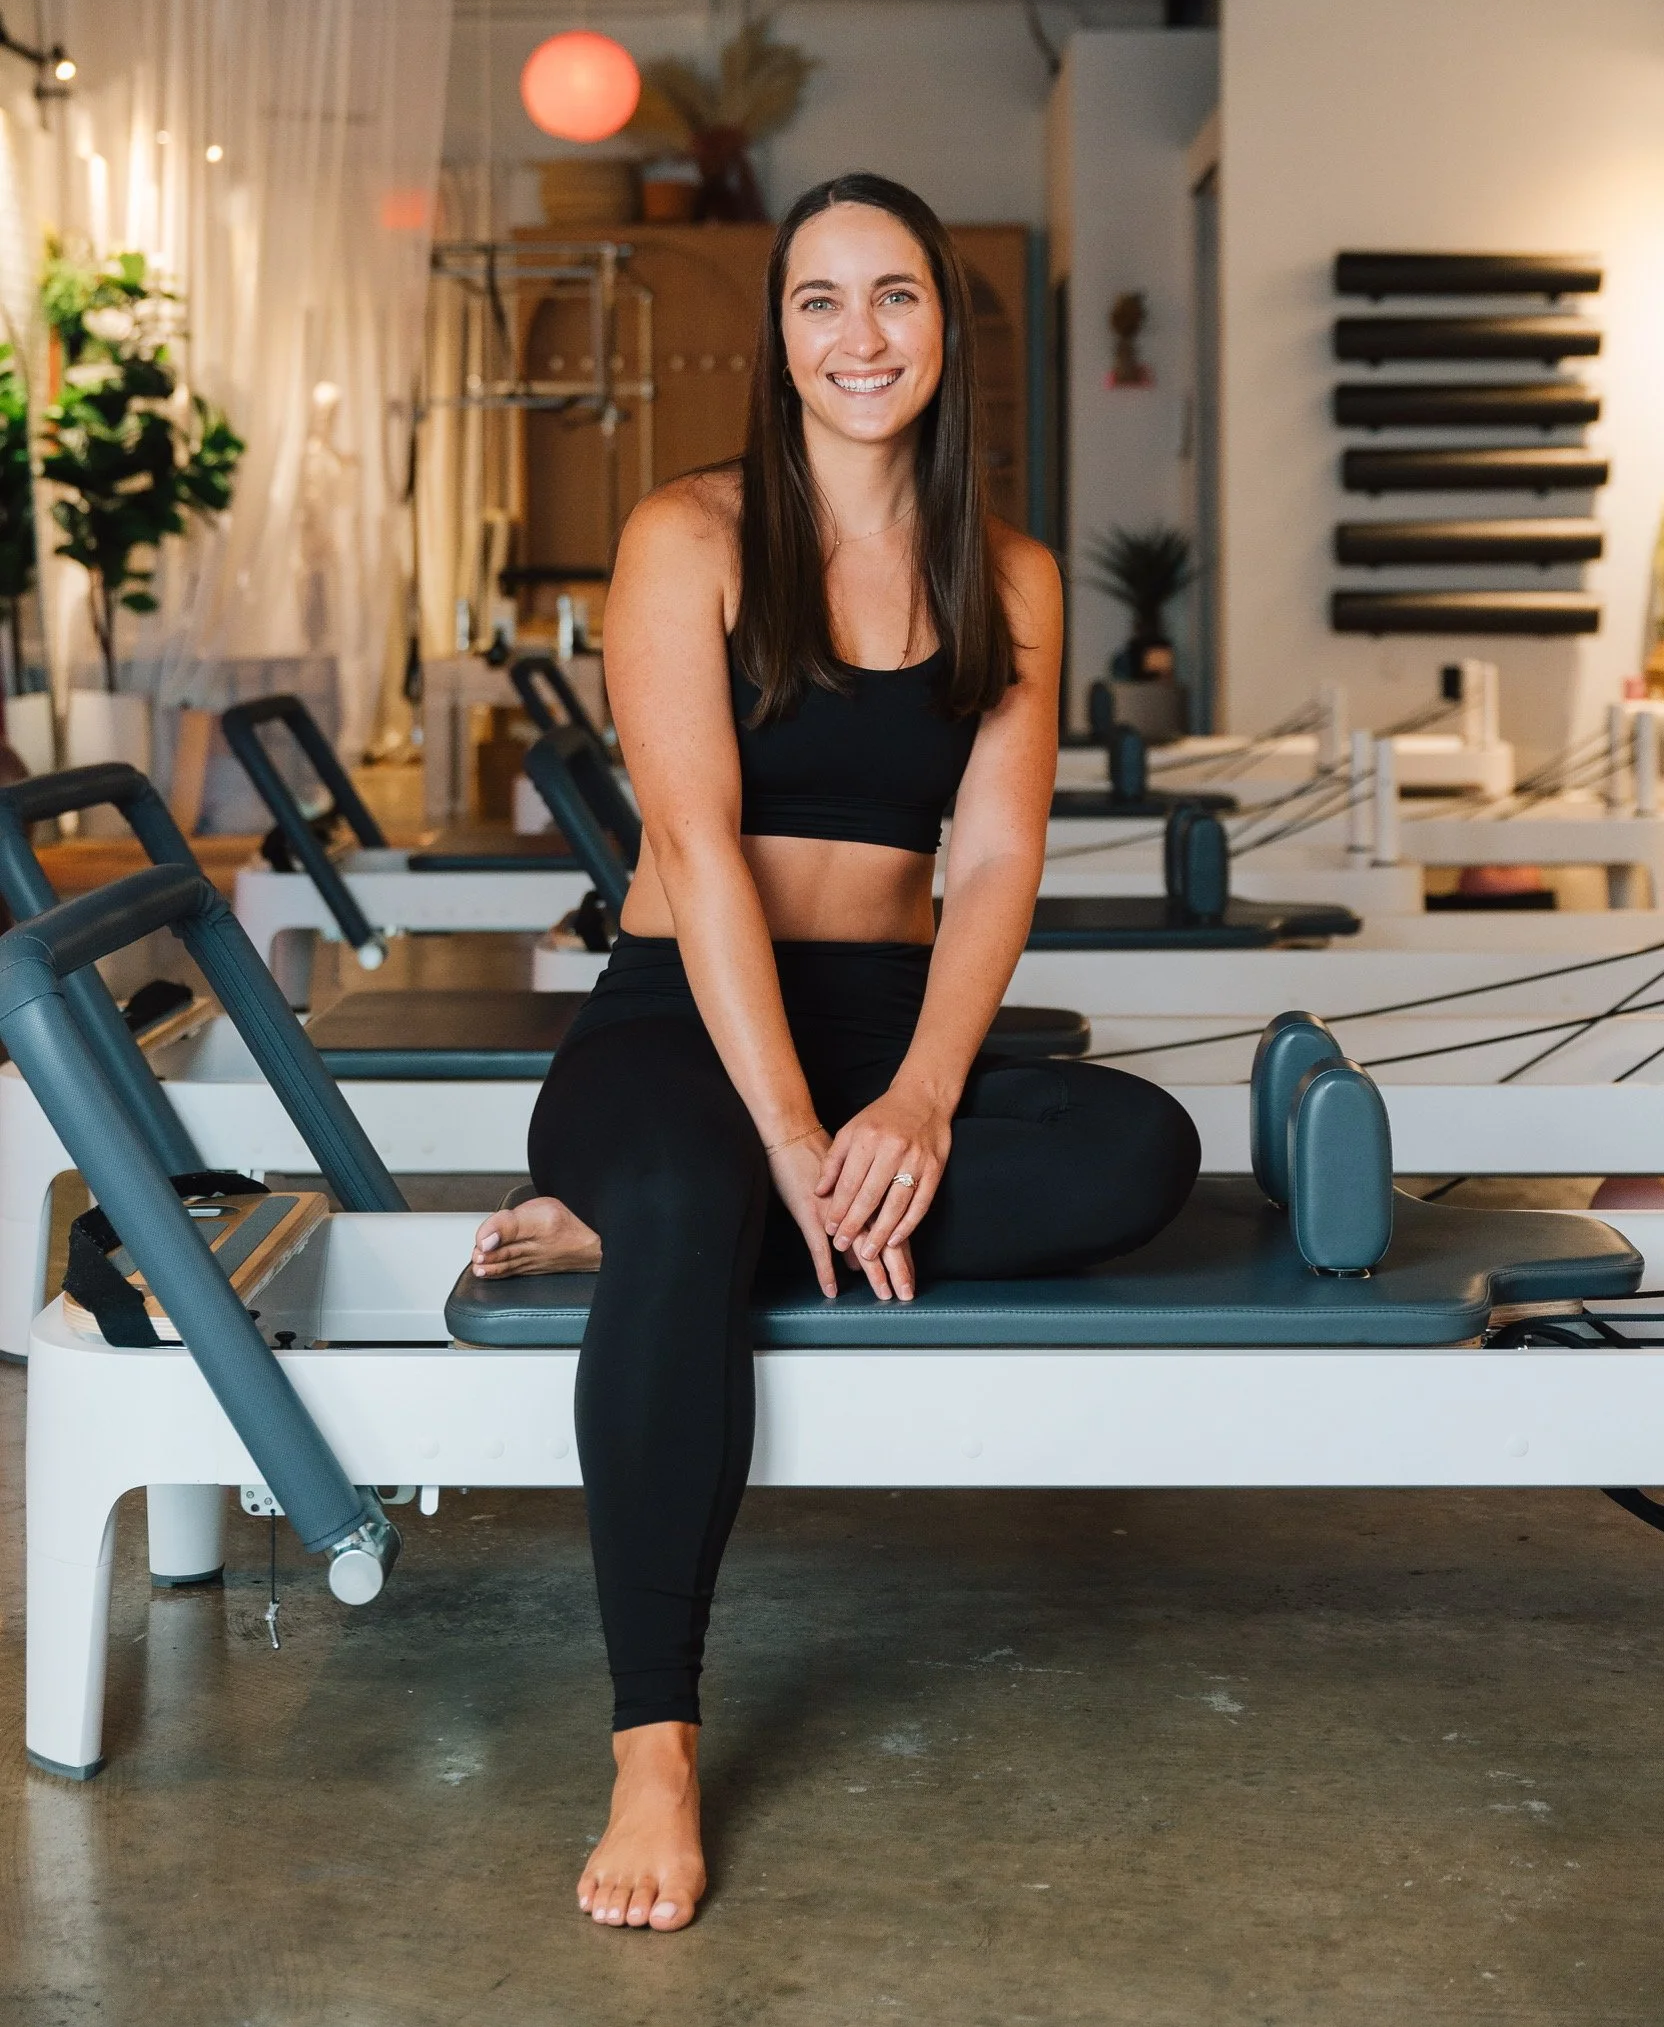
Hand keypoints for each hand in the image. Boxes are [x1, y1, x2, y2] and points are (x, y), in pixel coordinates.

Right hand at [768, 1129, 915, 1302]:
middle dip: (897, 1270)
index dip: (903, 1257)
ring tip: (884, 1294)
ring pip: (860, 1247)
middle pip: (884, 1241)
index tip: (911, 1281)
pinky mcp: (811, 1214)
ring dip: (873, 1273)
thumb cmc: (820, 1156)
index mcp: (870, 1195)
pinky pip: (819, 1249)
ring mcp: (835, 1211)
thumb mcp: (846, 1180)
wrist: (794, 1134)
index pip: (892, 1230)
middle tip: (906, 1295)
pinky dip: (826, 1270)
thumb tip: (856, 1253)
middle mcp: (858, 1205)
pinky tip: (831, 1290)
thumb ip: (856, 1212)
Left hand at [815, 1082, 951, 1299]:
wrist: (922, 1098)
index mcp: (868, 1139)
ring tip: (868, 1252)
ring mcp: (916, 1160)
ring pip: (896, 1204)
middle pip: (871, 1196)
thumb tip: (819, 1191)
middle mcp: (892, 1150)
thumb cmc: (881, 1117)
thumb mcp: (851, 1131)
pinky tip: (896, 1240)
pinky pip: (921, 1203)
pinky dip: (908, 1224)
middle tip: (843, 1246)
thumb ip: (834, 1161)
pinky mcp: (935, 1169)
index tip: (830, 1229)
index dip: (839, 1209)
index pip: (850, 1182)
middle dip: (855, 1225)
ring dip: (882, 1232)